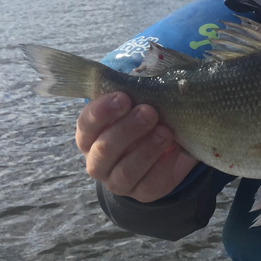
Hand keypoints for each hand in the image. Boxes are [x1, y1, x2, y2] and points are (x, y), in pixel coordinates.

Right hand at [75, 92, 199, 201]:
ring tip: (165, 131)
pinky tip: (174, 148)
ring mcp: (118, 181)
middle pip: (104, 149)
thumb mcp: (138, 103)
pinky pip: (150, 184)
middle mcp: (98, 161)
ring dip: (146, 149)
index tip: (123, 97)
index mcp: (90, 136)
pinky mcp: (143, 193)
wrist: (165, 150)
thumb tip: (149, 67)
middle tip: (149, 111)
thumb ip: (136, 91)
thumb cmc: (146, 118)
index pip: (86, 125)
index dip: (102, 111)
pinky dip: (163, 165)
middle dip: (127, 129)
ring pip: (126, 170)